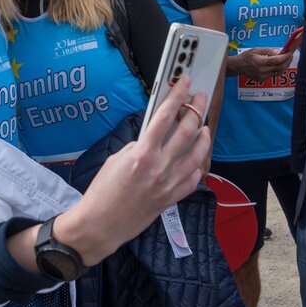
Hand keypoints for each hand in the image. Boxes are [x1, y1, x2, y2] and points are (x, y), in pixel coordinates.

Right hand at [53, 77, 209, 265]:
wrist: (101, 224)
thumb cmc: (103, 191)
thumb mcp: (116, 159)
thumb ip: (138, 145)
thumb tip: (153, 135)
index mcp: (142, 153)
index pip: (165, 116)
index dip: (176, 95)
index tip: (184, 82)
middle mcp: (160, 167)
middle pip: (188, 131)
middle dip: (196, 109)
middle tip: (199, 97)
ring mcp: (170, 183)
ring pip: (198, 153)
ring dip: (204, 134)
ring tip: (203, 124)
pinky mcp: (173, 198)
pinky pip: (194, 177)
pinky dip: (198, 163)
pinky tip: (197, 156)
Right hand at [226, 48, 293, 80]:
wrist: (237, 66)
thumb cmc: (246, 57)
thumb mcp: (255, 50)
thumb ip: (267, 50)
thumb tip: (278, 52)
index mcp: (260, 62)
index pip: (277, 60)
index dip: (285, 56)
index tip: (290, 52)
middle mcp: (262, 71)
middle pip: (280, 67)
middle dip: (287, 61)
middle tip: (290, 55)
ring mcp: (263, 76)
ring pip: (279, 72)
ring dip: (284, 66)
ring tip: (286, 60)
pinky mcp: (262, 79)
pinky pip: (274, 75)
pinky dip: (278, 69)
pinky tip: (277, 65)